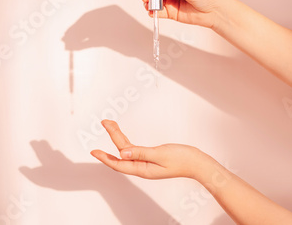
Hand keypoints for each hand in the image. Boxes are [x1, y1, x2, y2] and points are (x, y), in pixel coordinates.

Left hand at [91, 120, 208, 179]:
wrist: (198, 163)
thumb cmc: (182, 159)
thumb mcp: (160, 154)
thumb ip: (140, 153)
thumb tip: (121, 153)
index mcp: (143, 169)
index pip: (119, 163)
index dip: (105, 157)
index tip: (93, 151)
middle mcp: (142, 167)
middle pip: (122, 153)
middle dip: (112, 138)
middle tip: (105, 122)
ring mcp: (147, 163)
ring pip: (127, 150)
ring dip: (118, 137)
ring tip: (111, 124)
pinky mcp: (152, 158)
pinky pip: (135, 150)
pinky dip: (126, 142)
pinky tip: (122, 138)